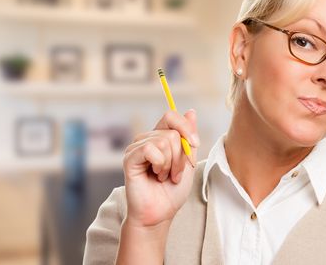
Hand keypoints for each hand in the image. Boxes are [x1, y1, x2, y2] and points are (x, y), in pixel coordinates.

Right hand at [121, 109, 199, 227]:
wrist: (160, 213)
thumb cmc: (171, 191)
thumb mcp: (188, 162)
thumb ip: (188, 138)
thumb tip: (191, 111)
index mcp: (159, 137)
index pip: (171, 116)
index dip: (186, 127)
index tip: (195, 144)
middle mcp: (146, 139)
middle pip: (172, 132)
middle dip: (181, 157)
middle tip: (175, 174)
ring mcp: (136, 147)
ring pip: (164, 140)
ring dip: (171, 164)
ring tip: (164, 176)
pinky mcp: (130, 158)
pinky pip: (150, 149)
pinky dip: (160, 164)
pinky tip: (155, 175)